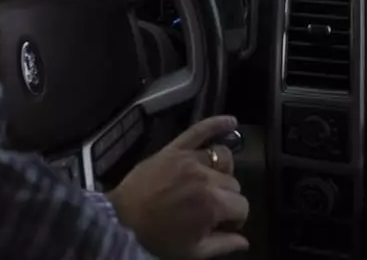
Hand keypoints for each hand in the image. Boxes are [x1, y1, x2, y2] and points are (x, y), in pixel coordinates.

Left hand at [107, 115, 247, 258]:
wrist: (121, 221)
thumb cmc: (158, 239)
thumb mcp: (192, 252)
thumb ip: (224, 246)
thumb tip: (245, 241)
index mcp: (213, 204)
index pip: (242, 206)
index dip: (235, 219)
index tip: (222, 226)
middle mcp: (206, 177)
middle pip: (233, 184)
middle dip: (227, 199)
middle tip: (209, 211)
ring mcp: (190, 159)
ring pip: (222, 159)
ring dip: (222, 173)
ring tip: (210, 184)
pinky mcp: (174, 148)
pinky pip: (199, 130)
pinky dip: (216, 123)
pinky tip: (231, 121)